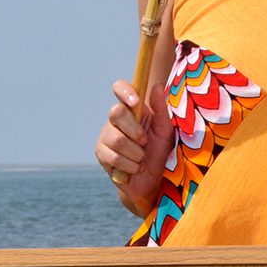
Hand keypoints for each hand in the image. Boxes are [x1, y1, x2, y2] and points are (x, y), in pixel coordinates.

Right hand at [94, 79, 174, 215]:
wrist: (152, 181)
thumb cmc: (159, 152)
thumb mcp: (165, 131)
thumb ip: (161, 109)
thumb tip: (155, 85)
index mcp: (132, 109)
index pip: (120, 87)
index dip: (124, 91)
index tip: (136, 102)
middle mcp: (116, 119)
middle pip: (116, 112)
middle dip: (135, 131)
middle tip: (145, 142)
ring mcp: (106, 135)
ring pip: (116, 139)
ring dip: (136, 153)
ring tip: (141, 158)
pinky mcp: (101, 153)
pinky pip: (114, 157)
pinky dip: (130, 166)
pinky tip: (134, 168)